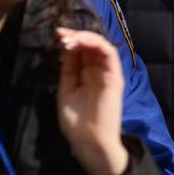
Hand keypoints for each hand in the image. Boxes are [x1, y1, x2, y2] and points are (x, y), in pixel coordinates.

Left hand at [56, 28, 127, 174]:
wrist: (88, 141)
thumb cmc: (76, 122)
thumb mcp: (66, 90)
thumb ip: (68, 69)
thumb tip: (67, 48)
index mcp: (87, 75)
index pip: (82, 51)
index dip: (71, 40)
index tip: (58, 35)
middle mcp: (99, 72)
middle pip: (91, 45)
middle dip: (76, 36)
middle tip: (61, 33)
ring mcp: (108, 74)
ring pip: (101, 45)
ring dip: (85, 37)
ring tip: (69, 38)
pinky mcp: (115, 77)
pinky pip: (109, 54)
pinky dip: (96, 44)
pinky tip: (80, 43)